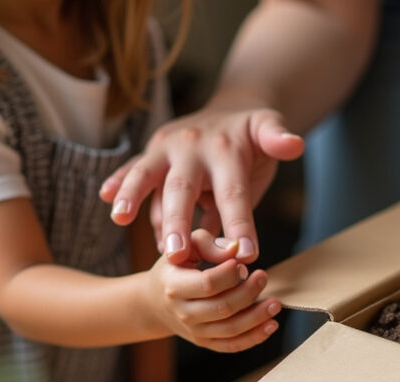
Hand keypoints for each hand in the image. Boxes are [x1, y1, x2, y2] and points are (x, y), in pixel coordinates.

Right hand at [100, 104, 305, 264]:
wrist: (229, 108)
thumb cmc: (252, 133)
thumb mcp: (270, 129)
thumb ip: (278, 140)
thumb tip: (294, 144)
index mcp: (225, 148)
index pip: (233, 192)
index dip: (240, 224)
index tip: (246, 256)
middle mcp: (191, 146)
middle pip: (182, 188)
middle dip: (177, 221)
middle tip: (174, 255)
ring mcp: (166, 148)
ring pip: (147, 176)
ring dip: (133, 197)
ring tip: (121, 218)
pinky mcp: (151, 153)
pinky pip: (133, 168)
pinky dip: (118, 181)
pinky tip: (105, 196)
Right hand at [145, 229, 281, 351]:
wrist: (156, 300)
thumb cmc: (176, 267)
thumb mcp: (186, 247)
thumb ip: (209, 244)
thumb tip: (236, 250)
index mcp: (175, 286)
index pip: (208, 284)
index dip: (230, 274)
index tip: (241, 264)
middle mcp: (183, 312)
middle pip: (223, 308)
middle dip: (248, 293)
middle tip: (263, 277)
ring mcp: (194, 331)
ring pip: (230, 330)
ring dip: (257, 317)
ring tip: (275, 303)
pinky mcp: (205, 342)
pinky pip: (232, 345)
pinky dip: (254, 337)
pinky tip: (271, 325)